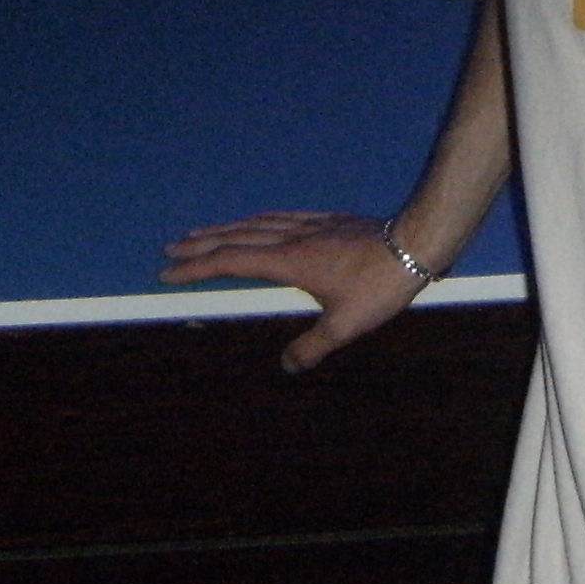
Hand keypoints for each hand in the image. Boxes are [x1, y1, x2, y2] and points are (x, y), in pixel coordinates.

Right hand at [158, 209, 427, 370]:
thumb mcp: (346, 326)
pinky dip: (258, 220)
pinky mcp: (327, 220)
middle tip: (171, 249)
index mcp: (289, 262)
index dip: (197, 268)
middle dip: (201, 245)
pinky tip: (257, 222)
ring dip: (225, 229)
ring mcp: (310, 225)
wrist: (415, 242)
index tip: (169, 272)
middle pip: (236, 237)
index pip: (231, 262)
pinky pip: (282, 216)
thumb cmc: (380, 285)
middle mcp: (293, 238)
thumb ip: (312, 347)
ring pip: (257, 223)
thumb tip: (286, 366)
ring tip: (202, 233)